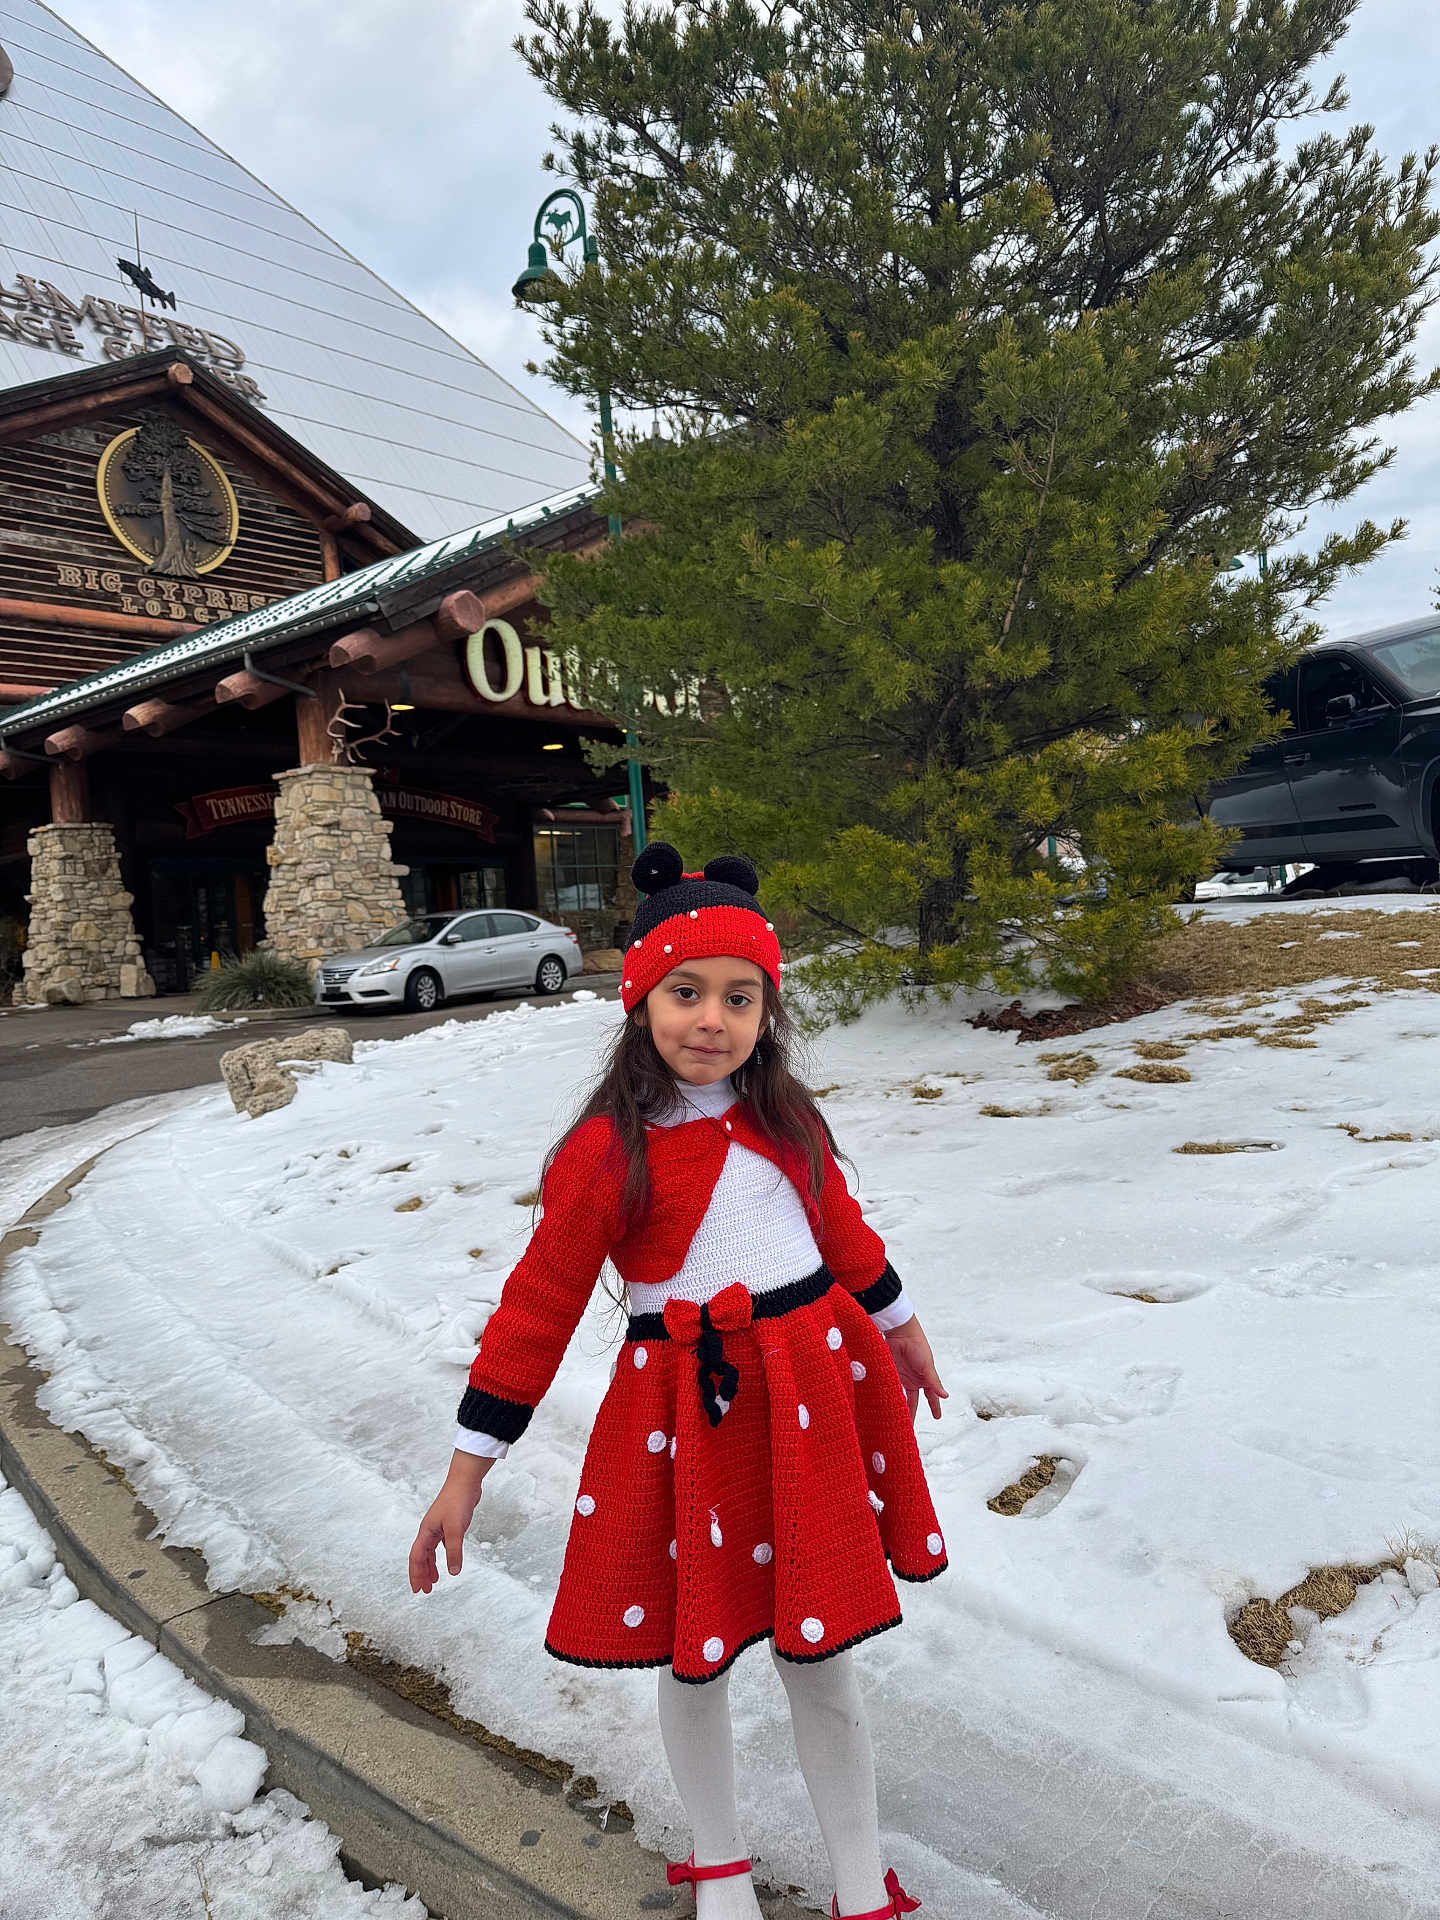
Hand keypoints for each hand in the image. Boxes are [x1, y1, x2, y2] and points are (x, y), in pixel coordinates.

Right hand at [408, 1451, 493, 1593]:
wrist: (465, 1481)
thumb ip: (454, 1551)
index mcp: (426, 1532)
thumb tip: (454, 1572)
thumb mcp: (456, 1529)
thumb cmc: (457, 1501)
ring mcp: (438, 1526)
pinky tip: (447, 1561)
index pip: (416, 1558)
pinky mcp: (448, 1523)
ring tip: (434, 1580)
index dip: (416, 1574)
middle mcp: (429, 1530)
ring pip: (430, 1551)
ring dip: (430, 1566)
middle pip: (420, 1557)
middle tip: (425, 1591)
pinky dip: (441, 1555)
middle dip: (421, 1574)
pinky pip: (440, 1544)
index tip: (418, 1590)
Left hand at [883, 1316, 947, 1421]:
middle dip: (911, 1414)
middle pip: (912, 1402)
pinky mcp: (889, 1374)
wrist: (900, 1332)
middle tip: (908, 1429)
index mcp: (925, 1379)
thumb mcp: (927, 1366)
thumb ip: (934, 1382)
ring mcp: (900, 1377)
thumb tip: (945, 1396)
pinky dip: (886, 1397)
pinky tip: (884, 1407)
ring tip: (894, 1422)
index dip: (934, 1407)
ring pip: (899, 1398)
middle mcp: (913, 1380)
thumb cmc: (917, 1346)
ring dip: (897, 1408)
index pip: (931, 1397)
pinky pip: (888, 1389)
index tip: (937, 1417)